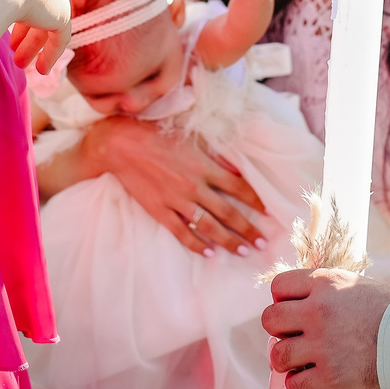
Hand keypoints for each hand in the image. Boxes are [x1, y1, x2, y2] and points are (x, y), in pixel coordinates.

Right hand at [0, 0, 70, 73]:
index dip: (14, 0)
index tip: (3, 18)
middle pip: (37, 0)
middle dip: (25, 27)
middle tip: (13, 47)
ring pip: (47, 20)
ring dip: (32, 43)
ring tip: (20, 63)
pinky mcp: (62, 10)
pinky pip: (59, 35)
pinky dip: (50, 53)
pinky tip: (39, 69)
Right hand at [84, 114, 270, 254]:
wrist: (121, 145)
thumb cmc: (156, 135)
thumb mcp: (189, 140)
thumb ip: (212, 157)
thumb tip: (234, 169)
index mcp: (204, 166)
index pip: (238, 187)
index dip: (255, 200)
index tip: (268, 212)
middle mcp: (194, 186)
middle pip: (228, 212)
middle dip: (248, 229)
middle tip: (262, 242)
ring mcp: (176, 200)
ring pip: (208, 227)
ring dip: (228, 241)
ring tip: (243, 251)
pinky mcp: (160, 211)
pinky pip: (182, 233)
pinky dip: (197, 245)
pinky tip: (209, 253)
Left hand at [263, 268, 389, 388]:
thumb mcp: (361, 286)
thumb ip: (332, 290)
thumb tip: (312, 296)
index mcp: (326, 283)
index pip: (279, 287)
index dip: (282, 300)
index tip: (293, 311)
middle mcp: (318, 311)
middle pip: (270, 319)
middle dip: (279, 331)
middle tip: (295, 338)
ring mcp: (322, 345)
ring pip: (277, 355)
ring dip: (285, 361)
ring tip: (299, 363)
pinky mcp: (331, 376)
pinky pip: (294, 385)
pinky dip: (299, 385)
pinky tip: (312, 381)